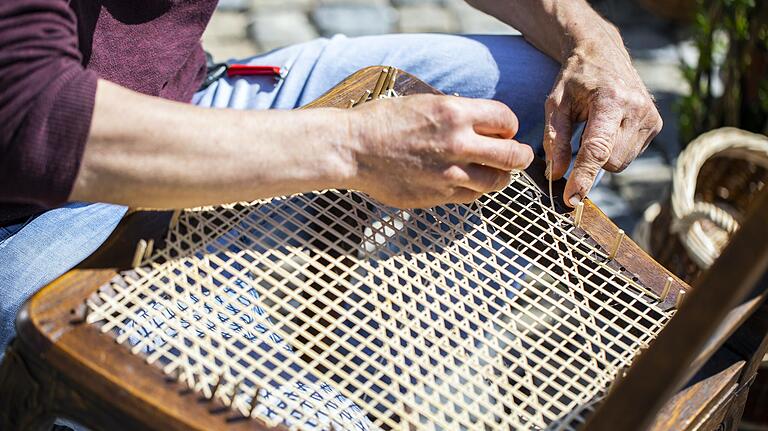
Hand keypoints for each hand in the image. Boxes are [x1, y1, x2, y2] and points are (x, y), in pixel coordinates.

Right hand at [347, 94, 532, 207]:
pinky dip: (476, 190)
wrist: (352, 149)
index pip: (507, 120)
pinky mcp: (439, 195)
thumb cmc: (382, 122)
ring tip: (497, 173)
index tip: (505, 131)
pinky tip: (467, 182)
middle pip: (513, 155)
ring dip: (502, 176)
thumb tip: (483, 126)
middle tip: (520, 156)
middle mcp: (458, 143)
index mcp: (455, 113)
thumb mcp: (424, 103)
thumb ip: (457, 115)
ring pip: (497, 181)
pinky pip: (472, 196)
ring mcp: (450, 174)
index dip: (510, 126)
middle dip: (520, 155)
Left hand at [544, 40, 662, 206]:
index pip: (597, 149)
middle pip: (609, 161)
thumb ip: (554, 139)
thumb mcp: (555, 104)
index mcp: (612, 100)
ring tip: (594, 125)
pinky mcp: (656, 124)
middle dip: (589, 159)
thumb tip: (557, 175)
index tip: (572, 198)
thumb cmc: (575, 79)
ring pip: (620, 163)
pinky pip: (629, 156)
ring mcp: (651, 117)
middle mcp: (638, 109)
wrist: (602, 52)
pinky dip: (613, 149)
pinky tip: (608, 127)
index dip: (583, 177)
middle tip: (579, 133)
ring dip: (602, 155)